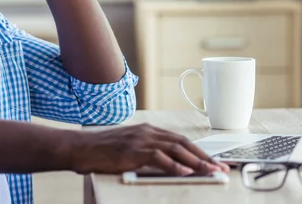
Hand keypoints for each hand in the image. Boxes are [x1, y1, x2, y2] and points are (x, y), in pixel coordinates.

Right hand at [72, 124, 229, 175]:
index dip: (198, 151)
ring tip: (210, 171)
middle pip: (182, 143)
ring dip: (195, 161)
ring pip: (175, 149)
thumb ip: (147, 152)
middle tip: (220, 167)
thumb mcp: (128, 147)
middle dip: (203, 156)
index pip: (179, 140)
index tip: (213, 161)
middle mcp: (147, 131)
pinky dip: (173, 165)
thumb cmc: (101, 150)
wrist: (81, 147)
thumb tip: (169, 165)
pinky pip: (158, 157)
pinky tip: (184, 172)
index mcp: (147, 130)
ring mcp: (140, 140)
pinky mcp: (132, 150)